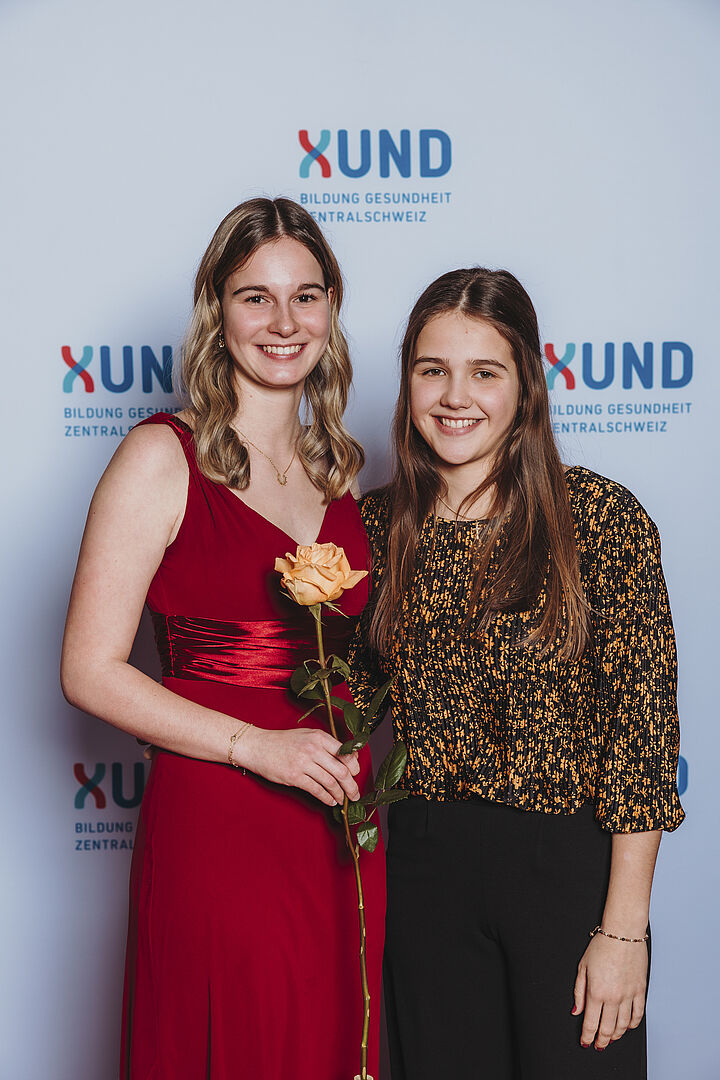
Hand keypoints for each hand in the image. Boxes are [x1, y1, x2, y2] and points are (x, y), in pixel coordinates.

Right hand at [241, 726, 360, 805]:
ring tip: (343, 800)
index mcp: (319, 737)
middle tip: (355, 794)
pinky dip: (326, 798)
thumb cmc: (284, 742)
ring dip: (340, 794)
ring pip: (330, 783)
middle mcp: (313, 748)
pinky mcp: (294, 776)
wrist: (258, 746)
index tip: (355, 775)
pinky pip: (316, 790)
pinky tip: (330, 801)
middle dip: (351, 786)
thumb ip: (328, 745)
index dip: (354, 768)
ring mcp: (303, 763)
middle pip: (342, 771)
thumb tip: (352, 758)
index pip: (346, 754)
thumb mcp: (308, 736)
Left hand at [573, 933, 647, 1049]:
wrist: (623, 934)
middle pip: (607, 1028)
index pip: (591, 1023)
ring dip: (617, 1036)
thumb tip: (576, 1011)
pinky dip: (632, 1025)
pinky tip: (627, 1027)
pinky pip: (638, 1014)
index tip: (585, 1042)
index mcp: (596, 992)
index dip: (587, 1036)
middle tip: (598, 1045)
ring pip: (624, 1025)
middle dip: (601, 1040)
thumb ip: (579, 992)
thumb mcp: (582, 967)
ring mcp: (629, 996)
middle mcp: (613, 997)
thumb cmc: (602, 946)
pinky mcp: (640, 991)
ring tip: (611, 1038)